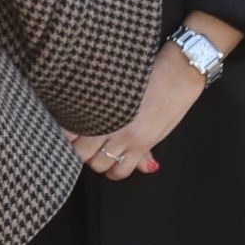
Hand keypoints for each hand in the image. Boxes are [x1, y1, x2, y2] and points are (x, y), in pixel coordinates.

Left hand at [67, 44, 210, 182]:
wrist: (178, 74)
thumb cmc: (148, 72)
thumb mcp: (123, 87)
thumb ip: (106, 108)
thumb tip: (102, 128)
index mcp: (100, 104)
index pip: (70, 131)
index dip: (66, 136)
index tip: (69, 133)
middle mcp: (110, 123)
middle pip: (81, 152)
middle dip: (79, 151)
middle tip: (82, 144)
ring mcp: (126, 137)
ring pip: (99, 165)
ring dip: (96, 161)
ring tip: (99, 152)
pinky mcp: (142, 145)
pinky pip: (121, 171)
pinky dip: (114, 171)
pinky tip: (114, 162)